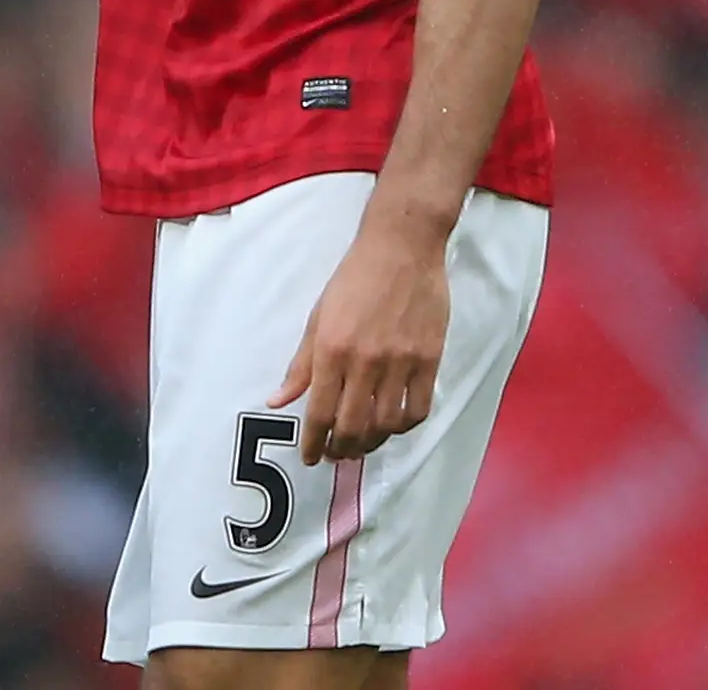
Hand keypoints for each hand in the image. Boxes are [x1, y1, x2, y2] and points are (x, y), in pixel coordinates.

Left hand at [271, 213, 449, 463]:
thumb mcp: (317, 318)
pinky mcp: (429, 361)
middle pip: (352, 426)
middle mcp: (364, 362)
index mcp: (331, 350)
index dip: (313, 443)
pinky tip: (392, 426)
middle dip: (340, 450)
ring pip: (386, 425)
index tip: (309, 457)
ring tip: (360, 445)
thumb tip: (278, 400)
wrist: (401, 249)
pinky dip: (404, 426)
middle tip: (335, 455)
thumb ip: (301, 364)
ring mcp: (400, 363)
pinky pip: (417, 409)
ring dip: (371, 443)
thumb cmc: (353, 280)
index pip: (319, 412)